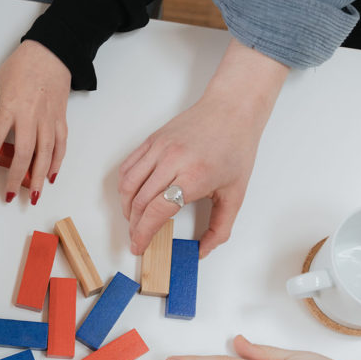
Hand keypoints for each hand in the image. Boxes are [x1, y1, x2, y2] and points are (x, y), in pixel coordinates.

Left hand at [0, 40, 68, 205]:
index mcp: (10, 107)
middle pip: (23, 154)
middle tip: (11, 195)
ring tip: (34, 196)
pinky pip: (60, 146)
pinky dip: (57, 163)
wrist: (52, 51)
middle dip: (17, 178)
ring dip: (39, 177)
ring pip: (45, 154)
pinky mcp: (61, 119)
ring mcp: (48, 119)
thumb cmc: (22, 65)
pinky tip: (51, 176)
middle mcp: (31, 116)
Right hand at [118, 39, 288, 256]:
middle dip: (134, 226)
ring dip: (126, 208)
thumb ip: (221, 228)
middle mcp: (172, 161)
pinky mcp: (151, 140)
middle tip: (137, 238)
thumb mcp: (236, 193)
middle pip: (139, 202)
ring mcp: (159, 148)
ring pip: (127, 186)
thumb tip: (204, 250)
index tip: (139, 246)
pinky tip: (132, 197)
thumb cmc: (235, 147)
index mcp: (194, 176)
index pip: (157, 211)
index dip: (144, 233)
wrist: (232, 109)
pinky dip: (125, 187)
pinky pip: (127, 168)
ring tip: (134, 220)